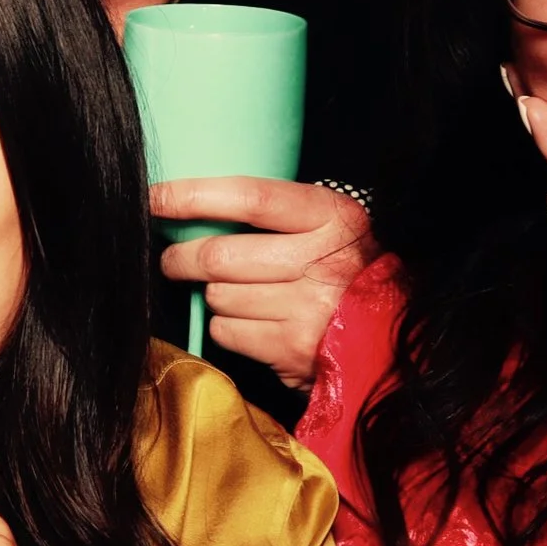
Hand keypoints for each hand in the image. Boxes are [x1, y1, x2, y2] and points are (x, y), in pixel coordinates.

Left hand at [151, 178, 370, 389]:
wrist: (392, 339)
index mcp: (332, 218)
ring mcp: (308, 309)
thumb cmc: (348, 275)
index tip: (155, 197)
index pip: (250, 198)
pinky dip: (227, 327)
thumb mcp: (331, 229)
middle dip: (183, 259)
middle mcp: (323, 261)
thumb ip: (280, 216)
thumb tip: (198, 208)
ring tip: (238, 295)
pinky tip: (253, 323)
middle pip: (219, 255)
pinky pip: (226, 331)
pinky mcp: (291, 349)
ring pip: (218, 295)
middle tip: (175, 261)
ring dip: (214, 296)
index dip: (192, 196)